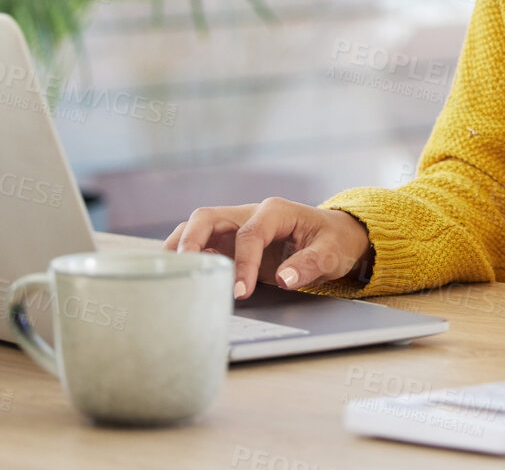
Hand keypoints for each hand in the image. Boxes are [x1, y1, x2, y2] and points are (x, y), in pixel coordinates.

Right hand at [164, 198, 372, 299]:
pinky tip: (178, 273)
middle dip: (192, 240)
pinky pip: (203, 242)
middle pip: (209, 217)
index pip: (250, 234)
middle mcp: (250, 213)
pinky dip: (187, 254)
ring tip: (168, 270)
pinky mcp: (231, 241)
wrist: (336, 236)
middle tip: (184, 269)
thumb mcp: (332, 253)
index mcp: (275, 211)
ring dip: (182, 245)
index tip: (240, 293)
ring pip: (199, 226)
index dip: (243, 263)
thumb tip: (284, 279)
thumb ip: (309, 265)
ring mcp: (237, 226)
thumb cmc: (334, 241)